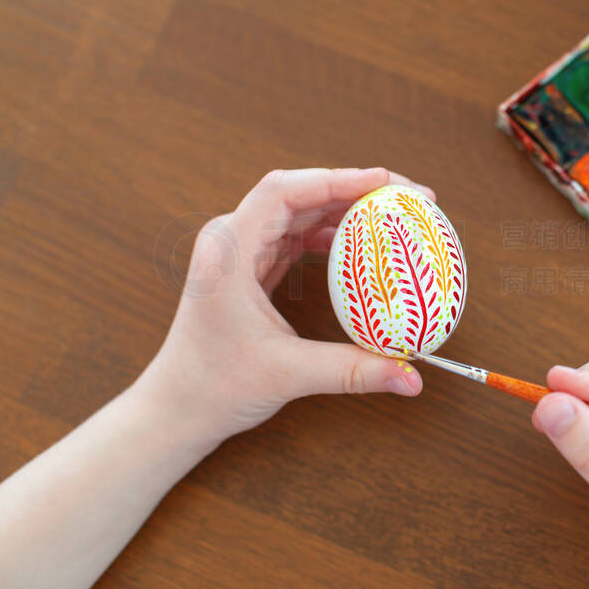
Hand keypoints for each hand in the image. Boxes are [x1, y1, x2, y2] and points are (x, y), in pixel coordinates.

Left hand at [138, 167, 432, 442]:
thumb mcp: (288, 374)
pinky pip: (296, 237)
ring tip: (394, 214)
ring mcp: (240, 252)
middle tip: (408, 198)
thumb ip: (353, 371)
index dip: (339, 178)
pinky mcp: (251, 268)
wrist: (176, 410)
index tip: (387, 182)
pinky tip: (362, 245)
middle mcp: (232, 240)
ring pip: (300, 212)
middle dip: (355, 188)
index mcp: (229, 250)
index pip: (285, 190)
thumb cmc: (213, 386)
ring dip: (346, 209)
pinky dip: (332, 235)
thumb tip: (411, 378)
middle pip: (300, 192)